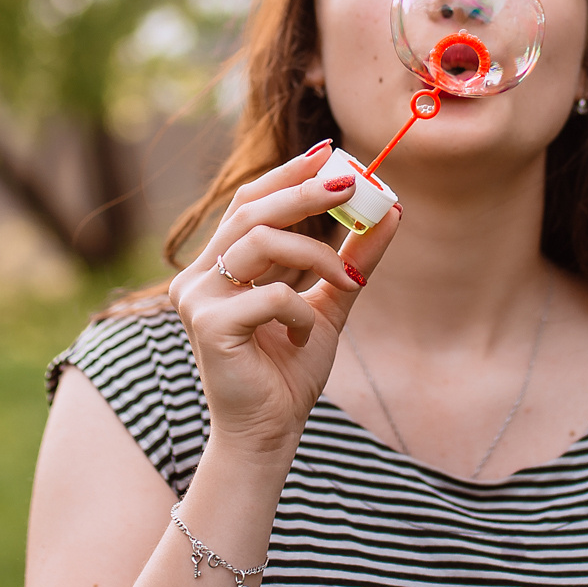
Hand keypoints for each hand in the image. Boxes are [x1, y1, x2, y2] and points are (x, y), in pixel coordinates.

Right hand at [168, 142, 401, 460]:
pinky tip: (306, 333)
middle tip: (351, 183)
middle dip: (305, 193)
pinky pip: (269, 295)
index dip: (286, 175)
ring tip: (347, 279)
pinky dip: (300, 309)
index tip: (328, 153)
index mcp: (218, 264)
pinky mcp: (207, 325)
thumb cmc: (290, 369)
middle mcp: (198, 275)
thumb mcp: (330, 303)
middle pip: (251, 210)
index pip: (248, 202)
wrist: (270, 433)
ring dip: (315, 255)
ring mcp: (197, 298)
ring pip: (259, 241)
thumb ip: (352, 259)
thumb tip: (391, 210)